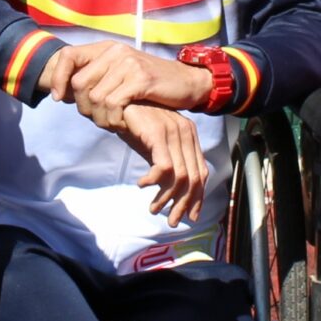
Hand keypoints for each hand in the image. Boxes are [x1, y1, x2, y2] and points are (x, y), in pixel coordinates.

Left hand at [43, 39, 208, 127]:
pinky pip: (113, 103)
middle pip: (79, 83)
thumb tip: (64, 93)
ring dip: (100, 118)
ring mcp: (129, 64)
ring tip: (112, 123)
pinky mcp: (141, 79)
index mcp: (107, 48)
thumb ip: (96, 80)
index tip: (59, 98)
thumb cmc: (151, 85)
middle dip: (83, 107)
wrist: (187, 82)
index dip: (57, 77)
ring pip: (95, 97)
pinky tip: (122, 123)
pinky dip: (114, 119)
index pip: (68, 56)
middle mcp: (116, 52)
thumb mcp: (121, 75)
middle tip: (97, 118)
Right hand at [112, 103, 205, 224]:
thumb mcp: (153, 144)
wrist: (119, 98)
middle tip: (173, 221)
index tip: (190, 215)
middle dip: (183, 204)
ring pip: (180, 176)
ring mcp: (173, 132)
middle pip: (193, 178)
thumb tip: (169, 190)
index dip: (197, 197)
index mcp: (190, 136)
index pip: (201, 172)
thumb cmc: (134, 121)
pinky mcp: (158, 132)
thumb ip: (165, 162)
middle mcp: (186, 133)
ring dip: (166, 197)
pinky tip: (141, 184)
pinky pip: (163, 167)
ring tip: (154, 208)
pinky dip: (154, 181)